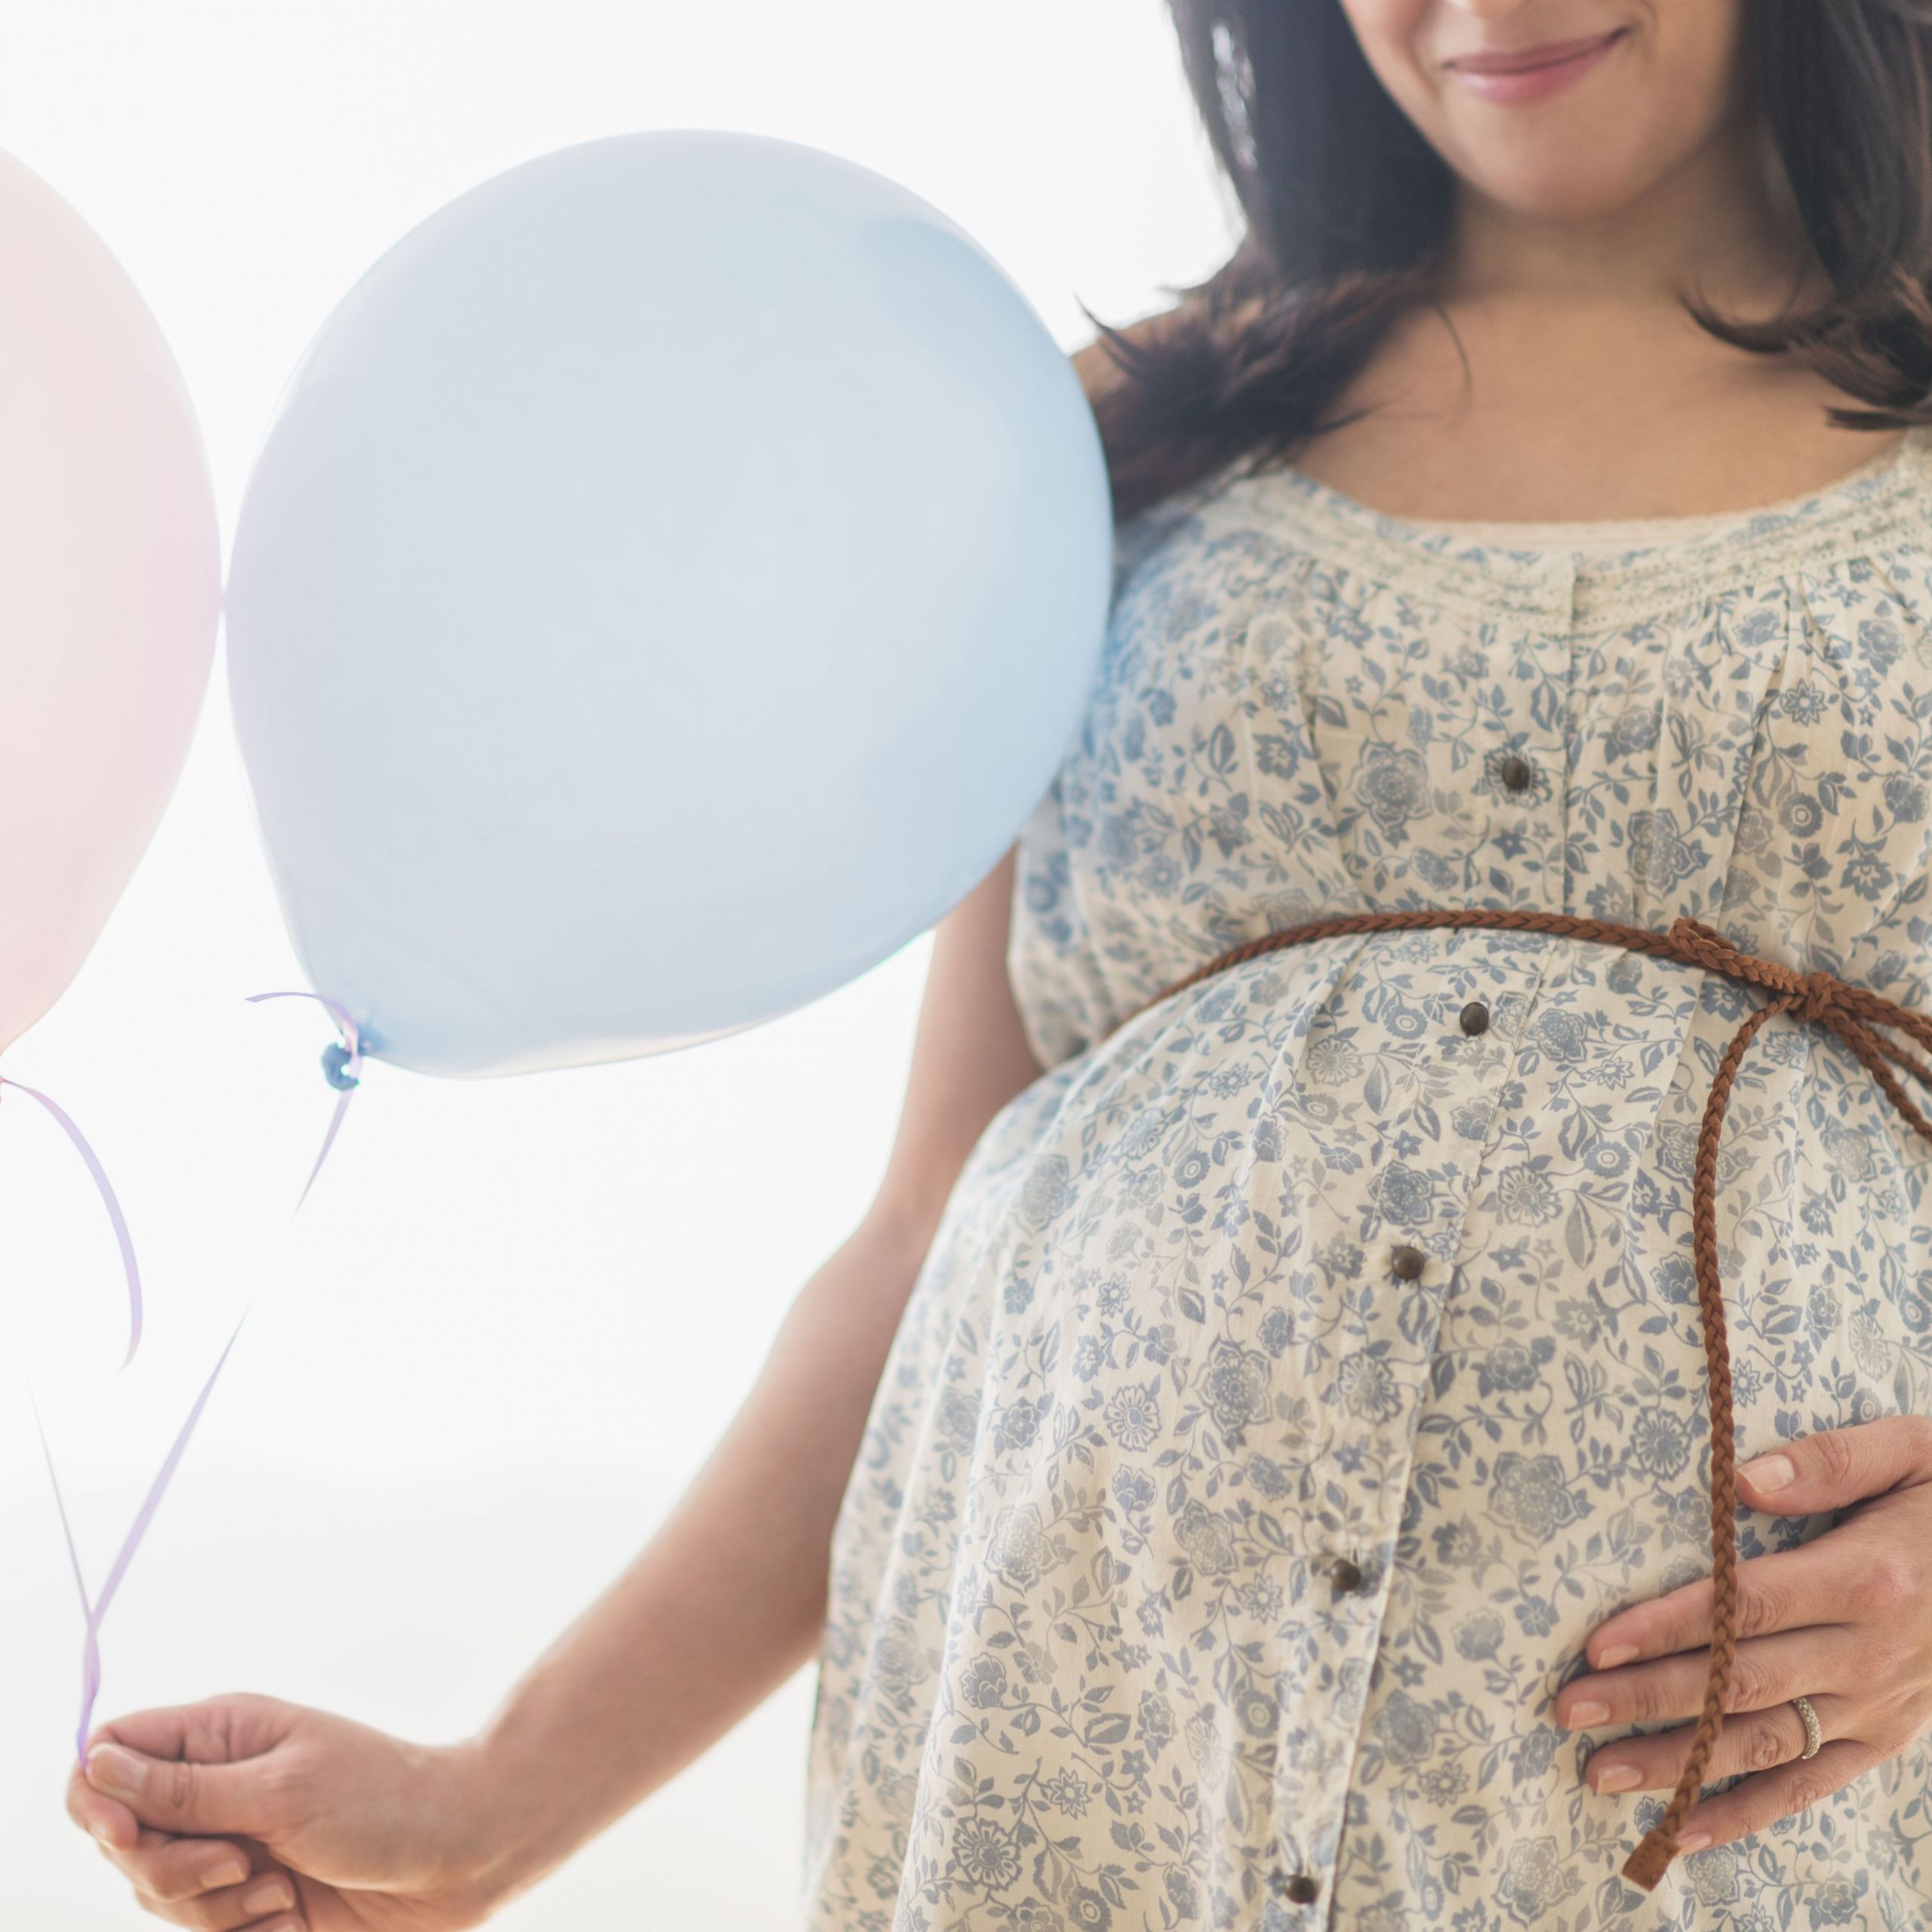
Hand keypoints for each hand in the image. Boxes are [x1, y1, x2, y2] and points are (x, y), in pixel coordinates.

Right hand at [66, 1693, 510, 1930]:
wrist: (459, 1856)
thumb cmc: (385, 1803)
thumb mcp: (281, 1791)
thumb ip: (183, 1789)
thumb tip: (94, 1761)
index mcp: (219, 1735)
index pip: (108, 1753)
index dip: (96, 1798)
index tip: (128, 1835)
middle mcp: (214, 1788)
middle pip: (120, 1839)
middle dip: (169, 1869)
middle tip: (240, 1865)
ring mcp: (229, 1845)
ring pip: (157, 1894)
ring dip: (215, 1908)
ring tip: (281, 1889)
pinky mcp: (249, 1900)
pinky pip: (201, 1930)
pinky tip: (292, 1915)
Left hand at [1554, 1417, 1931, 1853]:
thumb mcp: (1914, 1452)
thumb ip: (1830, 1461)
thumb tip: (1743, 1479)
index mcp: (1869, 1579)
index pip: (1747, 1608)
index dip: (1670, 1627)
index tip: (1599, 1642)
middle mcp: (1870, 1654)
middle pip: (1739, 1683)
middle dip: (1646, 1698)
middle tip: (1566, 1706)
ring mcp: (1878, 1707)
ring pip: (1763, 1744)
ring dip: (1679, 1764)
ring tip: (1596, 1771)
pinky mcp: (1885, 1739)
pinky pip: (1808, 1785)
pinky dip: (1744, 1812)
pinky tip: (1680, 1827)